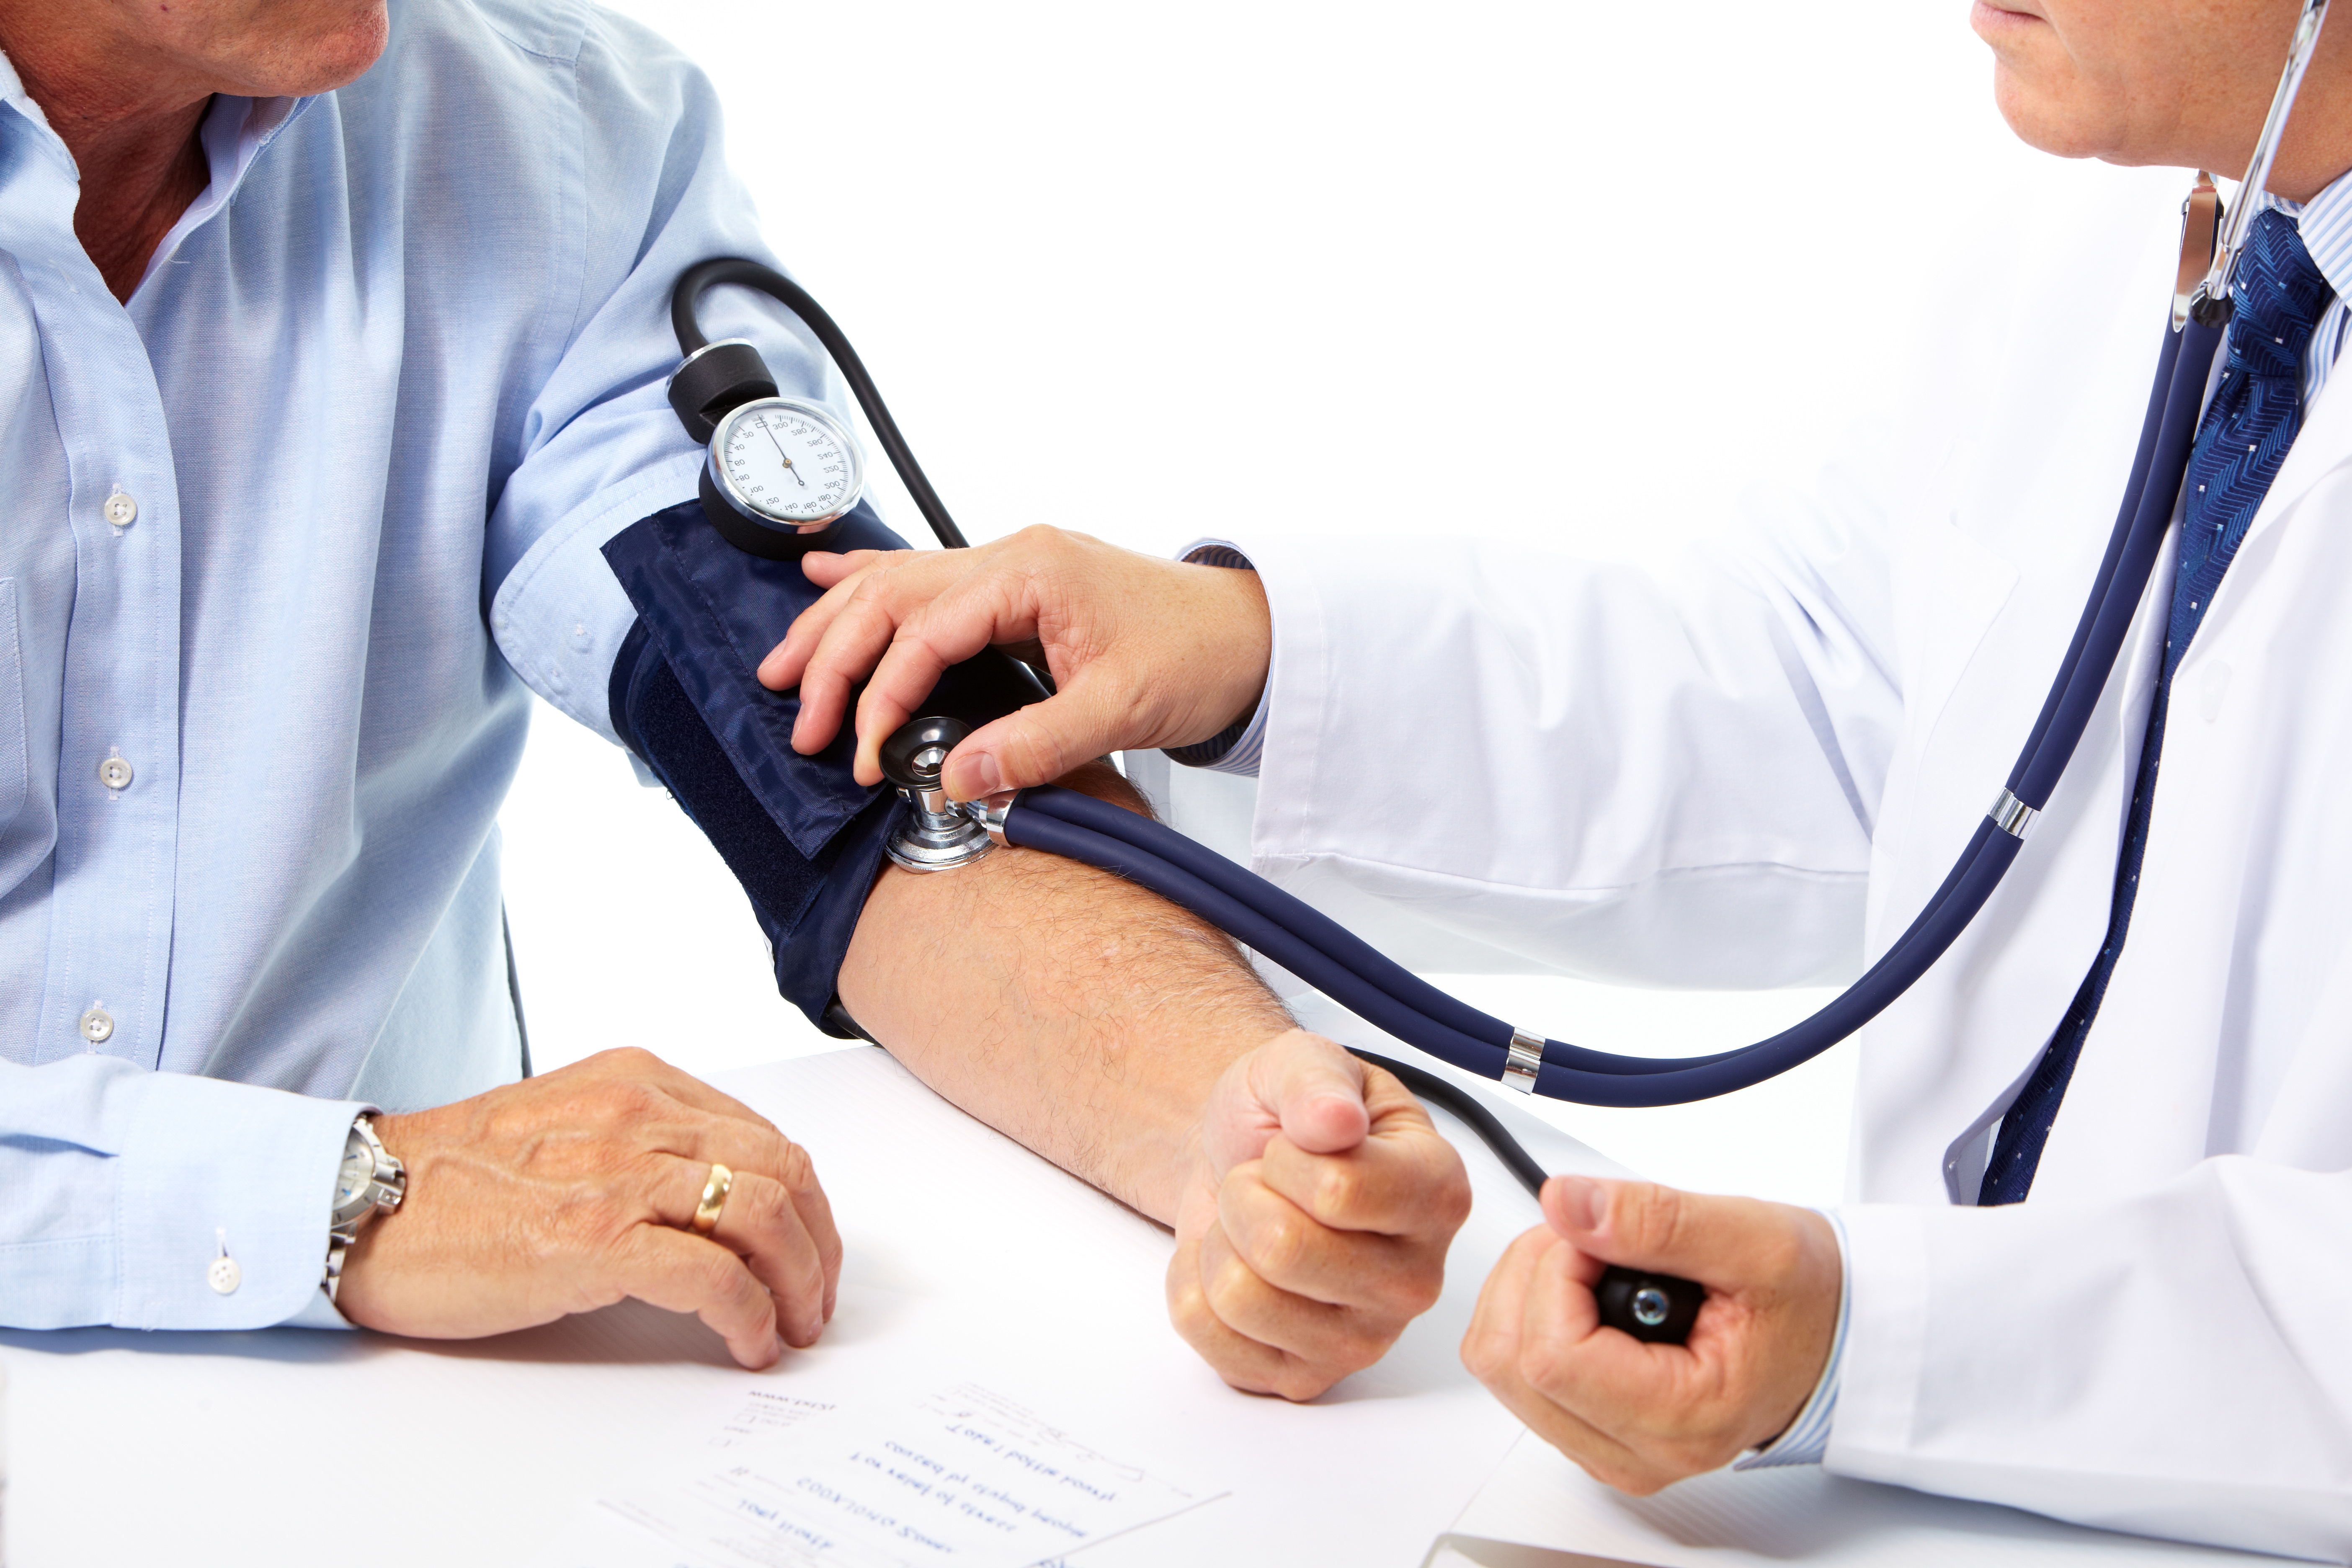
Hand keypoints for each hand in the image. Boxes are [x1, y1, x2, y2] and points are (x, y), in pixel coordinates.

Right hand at [334, 1048, 843, 1369]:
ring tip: (794, 1326)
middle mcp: (639, 1114)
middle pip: (782, 1171)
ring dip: (798, 1281)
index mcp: (638, 1082)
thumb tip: (720, 1197)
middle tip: (815, 1298)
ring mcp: (617, 1174)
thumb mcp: (571, 1129)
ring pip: (763, 1214)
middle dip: (818, 1243)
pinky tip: (747, 1342)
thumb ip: (645, 1142)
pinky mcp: (592, 1238)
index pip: (764, 1136)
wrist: (362, 1203)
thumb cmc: (456, 1179)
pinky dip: (748, 1314)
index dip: (805, 1202)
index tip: (809, 1250)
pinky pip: (711, 1275)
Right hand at [756, 526, 1271, 795]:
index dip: (886, 699)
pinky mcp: (1017, 585)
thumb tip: (956, 779)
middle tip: (800, 719)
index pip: (925, 633)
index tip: (868, 757)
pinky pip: (926, 577)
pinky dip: (871, 581)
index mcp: (1032, 572)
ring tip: (784, 665)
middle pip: (891, 596)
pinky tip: (823, 573)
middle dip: (834, 658)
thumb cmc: (1200, 655)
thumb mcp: (1120, 709)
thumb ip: (1035, 745)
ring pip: (897, 582)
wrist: (1252, 634)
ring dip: (836, 623)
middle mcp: (1012, 556)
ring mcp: (1012, 565)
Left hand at [1167, 1030, 1472, 1400]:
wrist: (1238, 1161)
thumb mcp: (1299, 1063)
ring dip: (1221, 1241)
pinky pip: (1206, 1332)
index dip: (1286, 1158)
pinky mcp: (1304, 1376)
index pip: (1338, 1191)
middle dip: (1244, 1197)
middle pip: (1282, 1250)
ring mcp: (1363, 1340)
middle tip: (1263, 1184)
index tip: (1295, 1146)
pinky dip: (1194, 1283)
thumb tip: (1335, 1119)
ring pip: (1240, 1297)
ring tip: (1251, 1222)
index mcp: (1438, 1194)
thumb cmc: (1284, 1120)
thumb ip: (1317, 1079)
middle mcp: (1416, 1280)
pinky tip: (1233, 1262)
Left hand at [1461, 1177, 1838, 1492]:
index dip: (1557, 1272)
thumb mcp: (1755, 1239)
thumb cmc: (1807, 1298)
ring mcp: (1606, 1446)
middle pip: (1509, 1362)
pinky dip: (1528, 1311)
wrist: (1829, 1333)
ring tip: (1594, 1260)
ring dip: (1526, 1289)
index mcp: (1683, 1419)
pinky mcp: (1588, 1429)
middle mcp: (1636, 1452)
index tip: (1600, 1234)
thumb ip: (1657, 1220)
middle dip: (1534, 1274)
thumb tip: (1566, 1202)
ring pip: (1497, 1365)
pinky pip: (1512, 1371)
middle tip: (1596, 1239)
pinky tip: (1581, 1287)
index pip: (1552, 1355)